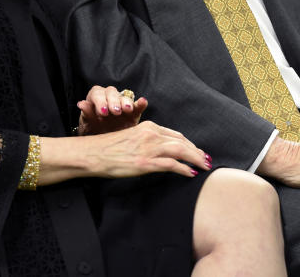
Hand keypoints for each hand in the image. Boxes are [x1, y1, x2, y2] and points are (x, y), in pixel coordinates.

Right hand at [37, 121, 212, 185]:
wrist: (93, 154)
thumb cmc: (109, 148)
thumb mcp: (131, 137)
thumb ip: (146, 140)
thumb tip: (159, 150)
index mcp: (148, 126)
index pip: (175, 135)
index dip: (189, 143)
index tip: (196, 151)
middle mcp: (151, 134)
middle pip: (182, 142)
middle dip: (196, 151)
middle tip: (206, 160)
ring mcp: (149, 148)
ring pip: (181, 151)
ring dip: (196, 159)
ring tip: (204, 166)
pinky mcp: (146, 163)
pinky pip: (172, 165)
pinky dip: (184, 169)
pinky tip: (191, 174)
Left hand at [76, 85, 146, 135]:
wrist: (104, 143)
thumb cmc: (94, 132)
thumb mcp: (88, 125)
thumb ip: (86, 114)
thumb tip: (81, 104)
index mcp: (95, 99)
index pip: (97, 93)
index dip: (100, 100)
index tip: (102, 112)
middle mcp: (109, 98)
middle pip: (111, 92)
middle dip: (113, 101)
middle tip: (115, 112)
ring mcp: (122, 105)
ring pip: (124, 97)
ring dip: (126, 102)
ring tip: (127, 109)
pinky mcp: (133, 113)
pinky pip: (137, 105)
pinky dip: (141, 103)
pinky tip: (143, 102)